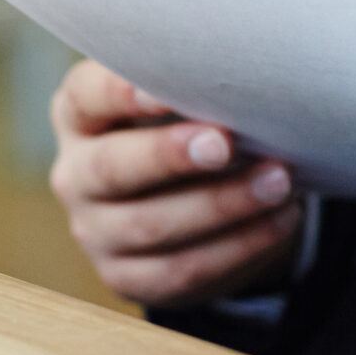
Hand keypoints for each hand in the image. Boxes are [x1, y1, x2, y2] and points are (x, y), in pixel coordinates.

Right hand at [49, 60, 301, 309]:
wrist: (192, 197)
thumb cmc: (191, 121)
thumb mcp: (183, 95)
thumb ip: (197, 83)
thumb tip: (249, 77)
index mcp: (80, 114)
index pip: (87, 97)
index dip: (121, 92)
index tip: (163, 90)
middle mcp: (76, 174)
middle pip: (113, 168)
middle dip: (171, 157)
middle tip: (226, 144)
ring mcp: (95, 232)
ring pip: (152, 226)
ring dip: (222, 204)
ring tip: (278, 181)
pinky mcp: (127, 277)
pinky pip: (182, 270)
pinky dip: (239, 246)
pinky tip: (279, 219)